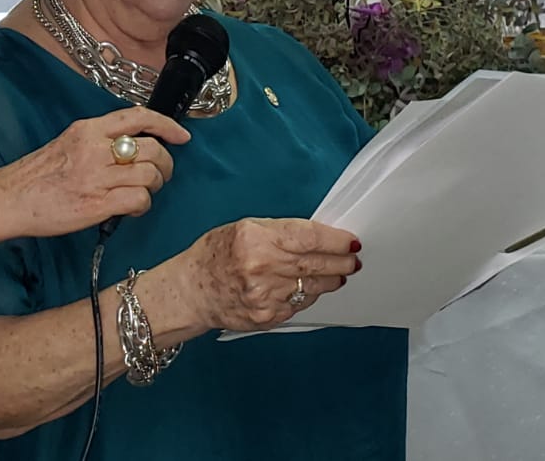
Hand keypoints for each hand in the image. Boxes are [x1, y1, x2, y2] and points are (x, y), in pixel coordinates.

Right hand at [0, 107, 187, 237]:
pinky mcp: (96, 204)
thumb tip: (131, 146)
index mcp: (87, 130)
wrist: (9, 199)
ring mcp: (96, 177)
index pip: (138, 118)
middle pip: (152, 149)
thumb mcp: (67, 142)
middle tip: (160, 175)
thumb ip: (97, 140)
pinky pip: (138, 200)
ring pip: (150, 175)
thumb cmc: (36, 175)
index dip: (167, 125)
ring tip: (143, 193)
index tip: (182, 136)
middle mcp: (94, 149)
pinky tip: (132, 210)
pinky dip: (143, 206)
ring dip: (154, 187)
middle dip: (166, 165)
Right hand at [173, 218, 360, 331]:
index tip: (349, 241)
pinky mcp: (267, 316)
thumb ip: (279, 232)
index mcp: (255, 238)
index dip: (335, 240)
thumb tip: (316, 237)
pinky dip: (308, 295)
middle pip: (315, 264)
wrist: (192, 292)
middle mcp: (261, 267)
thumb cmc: (214, 256)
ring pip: (312, 286)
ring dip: (330, 279)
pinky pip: (299, 304)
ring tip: (338, 273)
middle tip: (353, 259)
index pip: (308, 237)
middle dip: (340, 261)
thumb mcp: (243, 229)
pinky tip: (308, 288)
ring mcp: (265, 295)